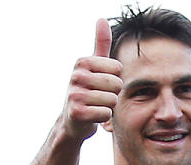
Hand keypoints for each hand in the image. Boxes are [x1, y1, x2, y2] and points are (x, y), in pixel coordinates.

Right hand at [62, 18, 123, 140]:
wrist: (73, 119)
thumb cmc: (88, 90)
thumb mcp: (94, 66)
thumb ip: (101, 44)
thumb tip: (102, 19)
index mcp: (82, 62)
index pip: (118, 68)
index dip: (115, 78)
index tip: (101, 83)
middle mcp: (76, 76)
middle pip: (116, 84)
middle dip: (113, 94)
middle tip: (99, 97)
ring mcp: (74, 94)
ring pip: (112, 100)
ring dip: (108, 106)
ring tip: (95, 106)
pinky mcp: (76, 113)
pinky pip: (106, 114)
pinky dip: (103, 117)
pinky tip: (92, 116)